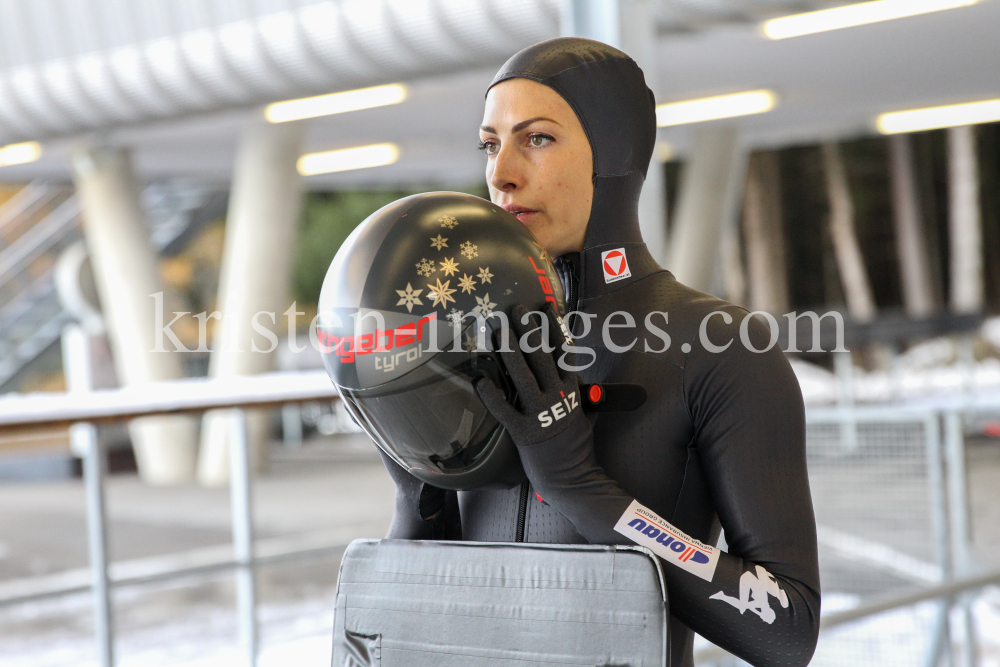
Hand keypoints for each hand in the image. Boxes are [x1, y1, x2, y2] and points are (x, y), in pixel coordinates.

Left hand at [476, 303, 583, 446]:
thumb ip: (573, 390)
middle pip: (542, 356)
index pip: (564, 351)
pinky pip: (504, 410)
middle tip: (516, 309)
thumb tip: (568, 371)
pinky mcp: (524, 432)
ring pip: (523, 376)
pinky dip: (492, 396)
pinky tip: (480, 380)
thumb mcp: (581, 413)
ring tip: (498, 331)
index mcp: (572, 391)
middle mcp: (557, 398)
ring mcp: (540, 414)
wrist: (572, 477)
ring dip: (510, 351)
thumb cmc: (575, 446)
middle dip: (528, 330)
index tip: (545, 307)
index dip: (553, 327)